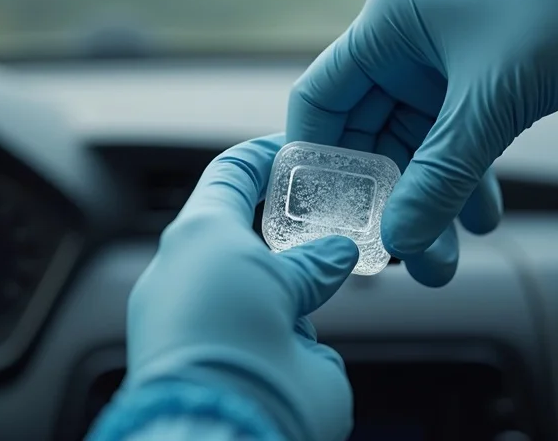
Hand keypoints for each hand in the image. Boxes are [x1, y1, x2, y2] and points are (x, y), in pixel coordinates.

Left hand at [124, 134, 357, 440]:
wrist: (230, 417)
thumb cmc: (212, 325)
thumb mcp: (249, 260)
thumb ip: (298, 252)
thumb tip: (336, 253)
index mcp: (196, 240)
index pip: (229, 178)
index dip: (263, 156)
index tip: (300, 144)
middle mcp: (219, 279)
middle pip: (267, 227)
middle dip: (305, 211)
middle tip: (347, 193)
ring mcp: (253, 320)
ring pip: (297, 273)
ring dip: (324, 256)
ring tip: (362, 231)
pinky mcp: (287, 356)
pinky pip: (316, 314)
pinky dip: (335, 295)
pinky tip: (359, 277)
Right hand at [288, 0, 557, 284]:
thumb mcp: (494, 102)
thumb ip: (442, 175)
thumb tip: (401, 243)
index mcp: (387, 27)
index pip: (320, 101)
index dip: (315, 163)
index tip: (323, 220)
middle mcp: (403, 46)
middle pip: (368, 136)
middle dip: (385, 200)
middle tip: (400, 258)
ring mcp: (439, 68)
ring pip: (415, 149)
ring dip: (429, 202)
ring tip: (443, 263)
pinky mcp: (476, 84)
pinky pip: (454, 143)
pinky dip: (463, 180)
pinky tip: (482, 219)